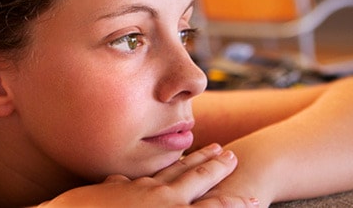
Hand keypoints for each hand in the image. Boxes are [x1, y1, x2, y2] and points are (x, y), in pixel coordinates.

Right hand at [40, 144, 259, 206]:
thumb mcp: (101, 192)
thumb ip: (116, 185)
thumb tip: (118, 179)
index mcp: (144, 188)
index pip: (174, 171)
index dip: (192, 161)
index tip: (206, 151)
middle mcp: (161, 197)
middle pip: (195, 179)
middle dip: (215, 168)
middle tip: (231, 155)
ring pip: (208, 204)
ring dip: (230, 199)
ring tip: (251, 195)